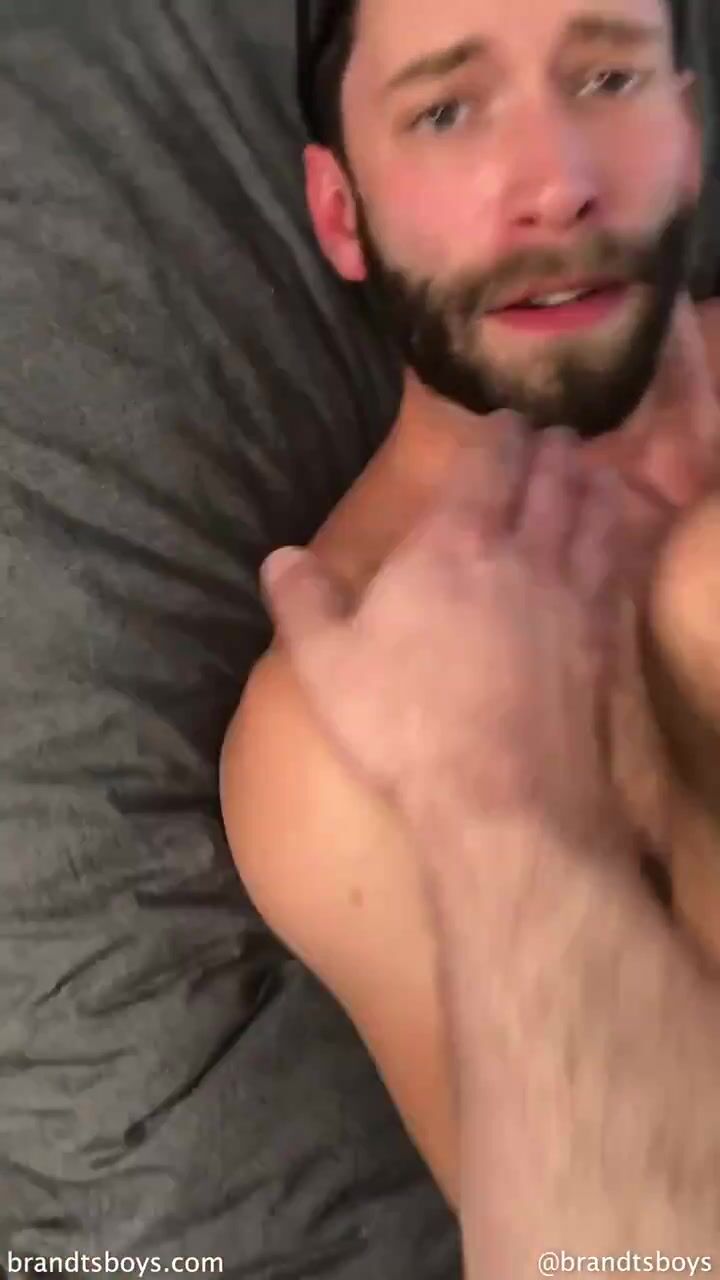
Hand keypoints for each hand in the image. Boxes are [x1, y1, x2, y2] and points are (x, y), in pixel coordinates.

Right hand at [263, 418, 626, 842]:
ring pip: (594, 518)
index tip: (509, 421)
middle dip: (552, 452)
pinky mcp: (605, 640)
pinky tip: (619, 545)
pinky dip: (621, 543)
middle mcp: (521, 553)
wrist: (500, 796)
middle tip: (557, 437)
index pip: (487, 466)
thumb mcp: (326, 665)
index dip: (500, 437)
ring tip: (596, 472)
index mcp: (451, 544)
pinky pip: (619, 572)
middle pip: (550, 482)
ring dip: (595, 486)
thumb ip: (302, 602)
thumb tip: (278, 556)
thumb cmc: (402, 724)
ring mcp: (572, 595)